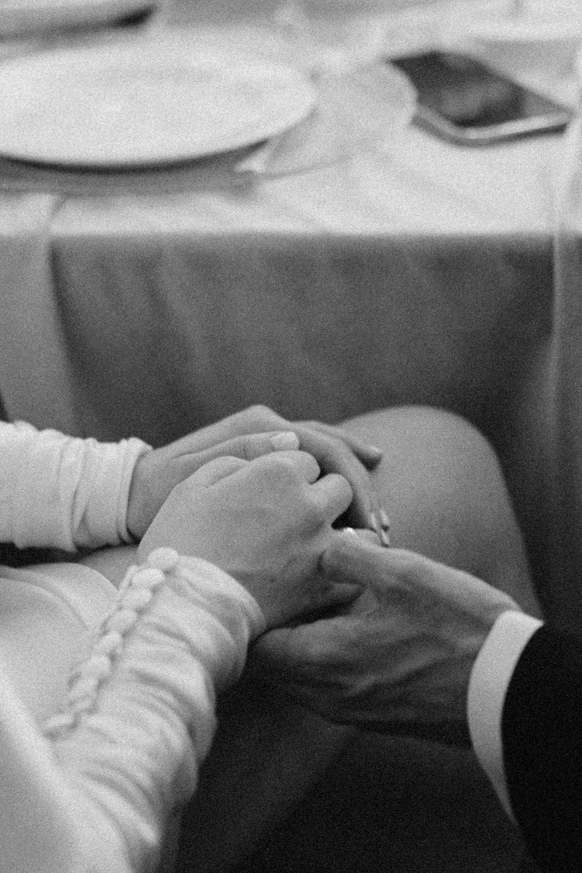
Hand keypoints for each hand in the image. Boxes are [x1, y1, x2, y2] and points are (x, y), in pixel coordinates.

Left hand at [127, 405, 382, 538]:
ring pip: (327, 454)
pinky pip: (311, 465)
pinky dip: (335, 483)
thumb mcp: (196, 476)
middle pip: (331, 448)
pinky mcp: (265, 458)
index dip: (350, 482)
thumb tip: (293, 445)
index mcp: (258, 428)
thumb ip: (242, 454)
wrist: (135, 490)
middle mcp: (269, 428)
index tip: (365, 522)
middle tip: (380, 526)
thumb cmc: (162, 491)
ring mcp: (269, 441)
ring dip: (354, 483)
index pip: (321, 447)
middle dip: (360, 485)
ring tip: (377, 518)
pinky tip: (351, 506)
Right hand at [138, 451, 360, 627]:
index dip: (290, 474)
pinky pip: (354, 572)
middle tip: (299, 516)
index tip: (273, 493)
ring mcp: (321, 546)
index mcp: (279, 471)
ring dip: (346, 531)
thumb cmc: (180, 541)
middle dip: (324, 496)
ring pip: (358, 529)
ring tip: (324, 545)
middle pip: (339, 487)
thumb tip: (273, 453)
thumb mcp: (194, 485)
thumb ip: (237, 457)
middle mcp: (309, 503)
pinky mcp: (323, 587)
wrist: (182, 604)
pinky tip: (330, 575)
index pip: (306, 459)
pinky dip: (347, 573)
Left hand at [252, 532, 520, 733]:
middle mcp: (328, 695)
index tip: (256, 579)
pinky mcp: (371, 714)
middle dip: (270, 626)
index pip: (256, 646)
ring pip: (296, 678)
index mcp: (325, 661)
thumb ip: (351, 557)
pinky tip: (344, 623)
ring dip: (295, 642)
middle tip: (277, 584)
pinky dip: (319, 658)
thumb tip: (322, 548)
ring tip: (310, 599)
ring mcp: (349, 710)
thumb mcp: (405, 575)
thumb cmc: (459, 630)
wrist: (508, 688)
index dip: (252, 611)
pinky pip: (323, 687)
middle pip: (270, 666)